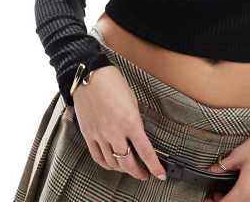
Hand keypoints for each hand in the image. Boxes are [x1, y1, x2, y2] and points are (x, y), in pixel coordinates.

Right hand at [72, 65, 166, 181]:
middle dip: (139, 172)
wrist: (89, 76)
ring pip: (113, 163)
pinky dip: (107, 164)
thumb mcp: (132, 99)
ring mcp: (100, 135)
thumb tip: (138, 134)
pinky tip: (112, 164)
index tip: (160, 174)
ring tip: (130, 169)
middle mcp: (115, 132)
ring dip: (123, 169)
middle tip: (145, 174)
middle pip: (128, 162)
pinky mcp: (88, 135)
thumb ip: (135, 119)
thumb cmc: (112, 82)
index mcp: (130, 121)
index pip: (145, 151)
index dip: (154, 166)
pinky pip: (98, 157)